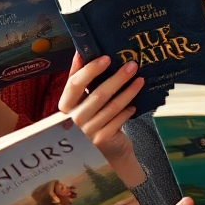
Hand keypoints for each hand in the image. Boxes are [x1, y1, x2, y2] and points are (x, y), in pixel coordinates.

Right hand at [59, 54, 144, 174]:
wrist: (102, 152)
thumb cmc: (91, 120)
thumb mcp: (81, 101)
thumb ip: (79, 79)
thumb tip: (80, 52)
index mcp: (65, 106)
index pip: (74, 84)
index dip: (90, 70)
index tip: (106, 57)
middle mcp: (73, 120)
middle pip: (98, 94)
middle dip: (118, 78)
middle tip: (132, 65)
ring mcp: (87, 132)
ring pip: (112, 106)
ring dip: (128, 91)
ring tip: (140, 80)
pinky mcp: (102, 140)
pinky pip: (119, 119)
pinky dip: (128, 110)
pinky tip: (135, 103)